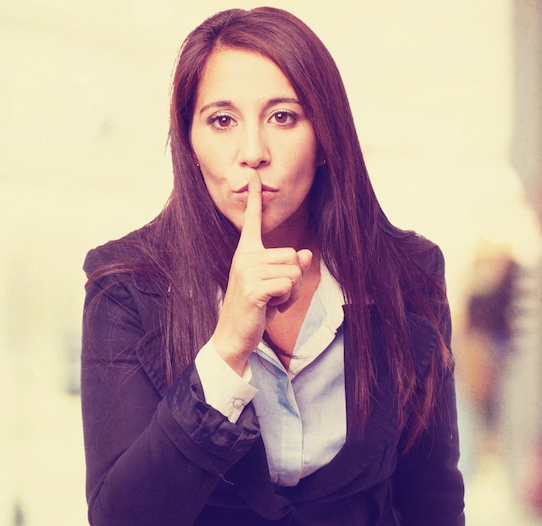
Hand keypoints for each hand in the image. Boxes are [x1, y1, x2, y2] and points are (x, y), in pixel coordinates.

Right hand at [211, 168, 312, 374]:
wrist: (234, 335)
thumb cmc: (256, 309)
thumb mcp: (277, 286)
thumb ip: (291, 268)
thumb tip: (306, 253)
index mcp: (246, 252)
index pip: (252, 221)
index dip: (254, 198)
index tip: (252, 174)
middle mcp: (245, 257)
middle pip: (293, 255)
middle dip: (294, 279)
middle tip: (274, 294)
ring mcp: (247, 271)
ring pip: (293, 271)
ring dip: (291, 291)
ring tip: (271, 301)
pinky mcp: (253, 287)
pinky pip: (288, 285)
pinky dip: (286, 299)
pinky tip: (268, 307)